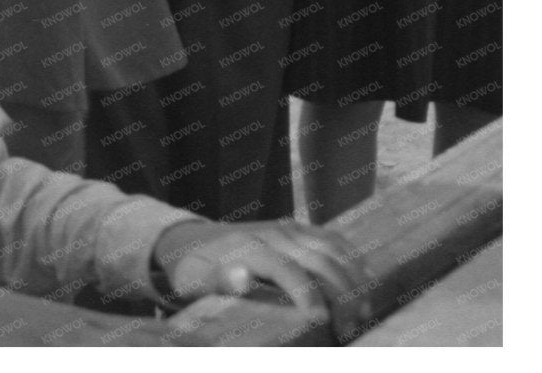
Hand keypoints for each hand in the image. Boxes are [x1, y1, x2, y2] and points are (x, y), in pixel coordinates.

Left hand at [154, 219, 372, 341]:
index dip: (309, 295)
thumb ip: (220, 281)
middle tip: (350, 330)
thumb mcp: (197, 282)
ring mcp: (288, 228)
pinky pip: (335, 240)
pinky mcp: (299, 228)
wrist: (192, 241)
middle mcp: (273, 233)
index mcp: (248, 247)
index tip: (323, 322)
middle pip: (321, 260)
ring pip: (334, 249)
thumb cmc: (197, 271)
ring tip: (365, 313)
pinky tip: (365, 285)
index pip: (288, 270)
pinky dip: (354, 260)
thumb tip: (240, 277)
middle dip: (343, 296)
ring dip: (355, 280)